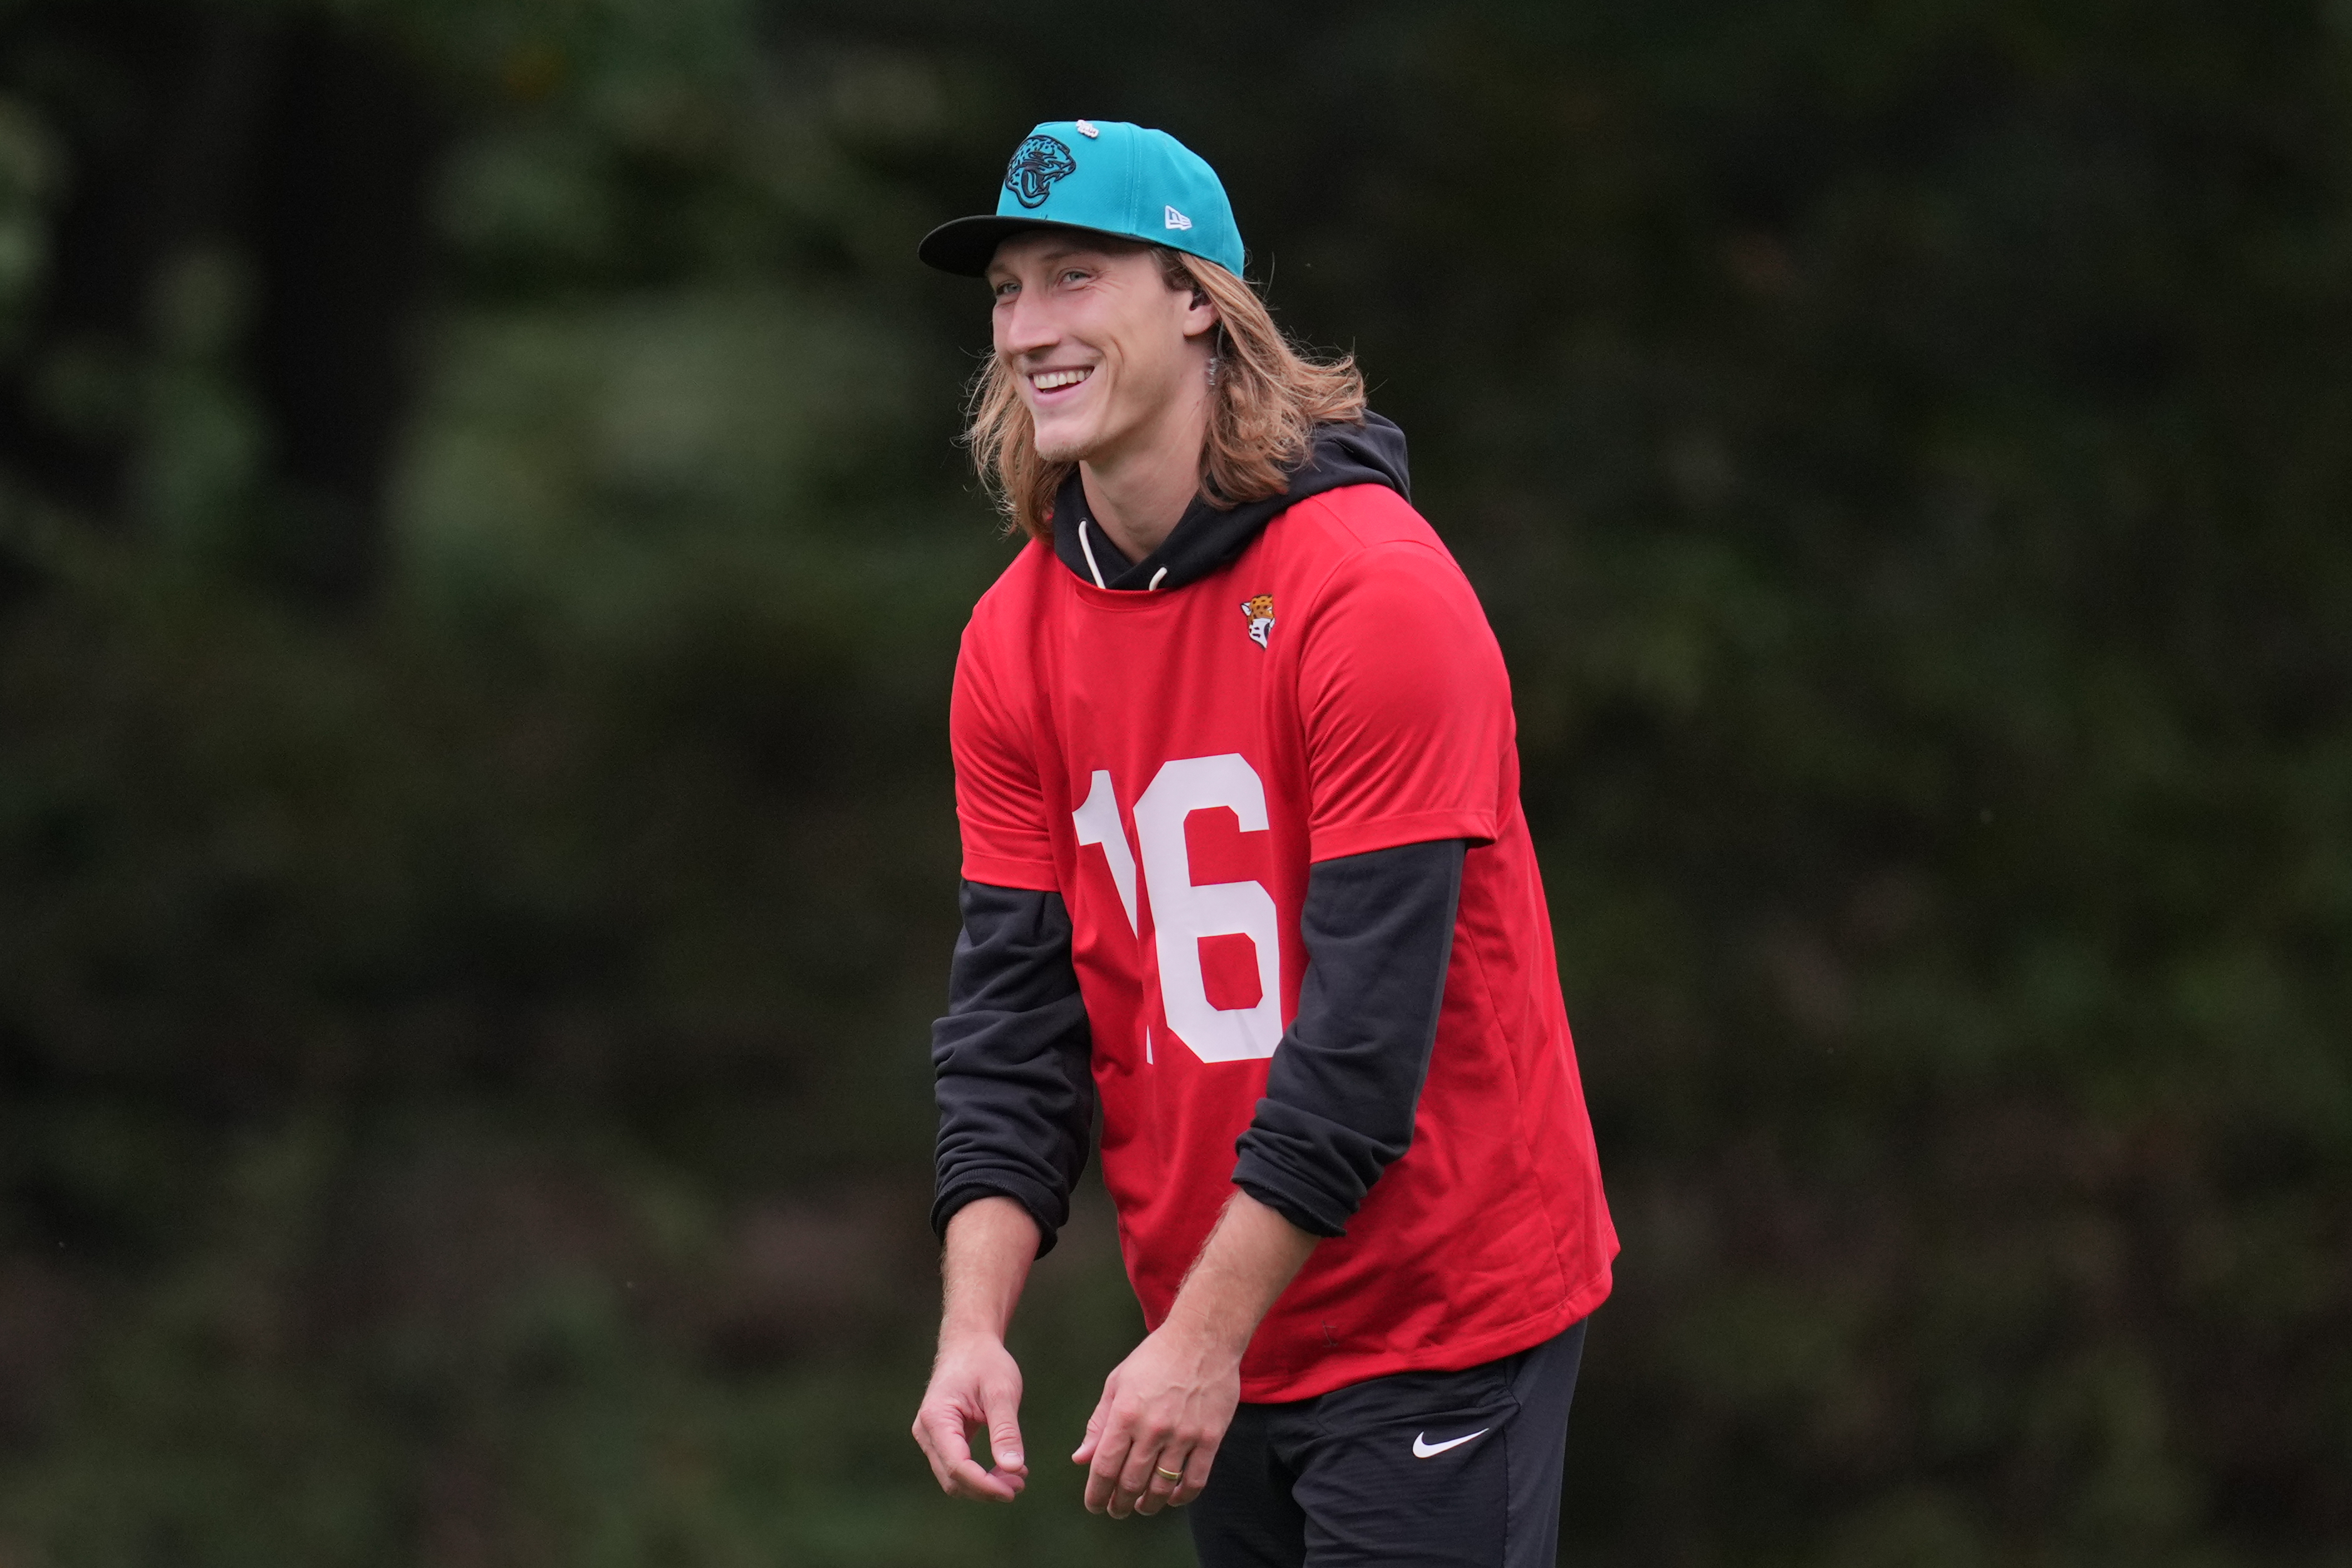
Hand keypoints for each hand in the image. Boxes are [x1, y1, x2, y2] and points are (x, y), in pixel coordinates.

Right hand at [912, 1332, 1029, 1501]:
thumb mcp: (1002, 1392)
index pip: (957, 1466)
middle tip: (1020, 1485)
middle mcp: (927, 1431)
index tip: (1013, 1490)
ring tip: (1017, 1479)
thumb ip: (1006, 1430)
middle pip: (952, 1478)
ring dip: (984, 1485)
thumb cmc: (986, 1362)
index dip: (985, 1484)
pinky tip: (1006, 1469)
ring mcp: (931, 1437)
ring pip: (953, 1478)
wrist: (970, 1343)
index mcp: (937, 1418)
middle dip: (986, 1488)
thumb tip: (1013, 1469)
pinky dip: (980, 1475)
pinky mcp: (941, 1439)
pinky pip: (956, 1467)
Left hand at [1071, 1321, 1239, 1517]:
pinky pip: (1195, 1480)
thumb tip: (1081, 1459)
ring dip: (1147, 1505)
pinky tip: (1171, 1498)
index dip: (1096, 1494)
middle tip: (1116, 1509)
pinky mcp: (1210, 1437)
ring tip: (1141, 1506)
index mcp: (1125, 1414)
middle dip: (1119, 1504)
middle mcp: (1152, 1428)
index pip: (1104, 1467)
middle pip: (1131, 1483)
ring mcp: (1183, 1435)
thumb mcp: (1117, 1383)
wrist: (1202, 1338)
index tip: (1094, 1505)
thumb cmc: (1154, 1358)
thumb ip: (1098, 1423)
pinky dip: (1181, 1497)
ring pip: (1161, 1487)